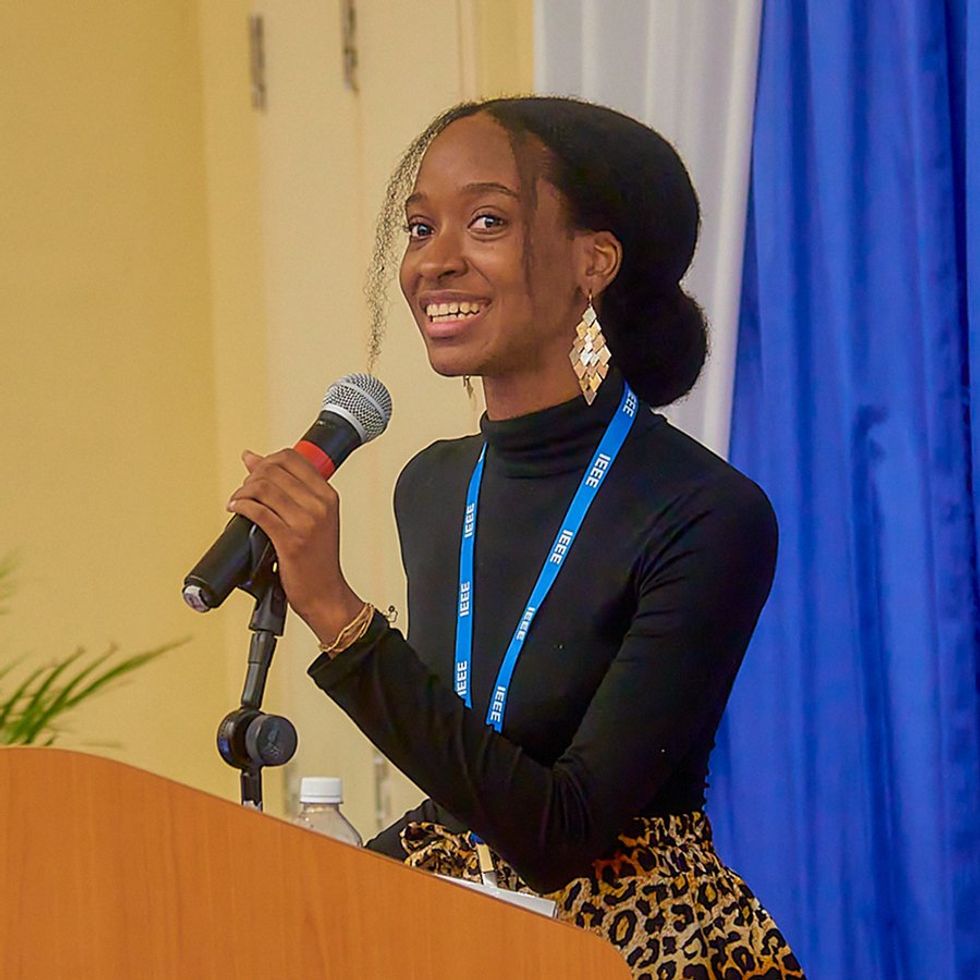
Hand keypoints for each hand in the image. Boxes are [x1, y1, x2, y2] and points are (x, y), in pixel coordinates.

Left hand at [227, 449, 364, 643]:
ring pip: (264, 488)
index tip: (257, 471)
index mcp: (328, 495)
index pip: (293, 458)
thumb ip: (289, 489)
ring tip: (237, 501)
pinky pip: (258, 512)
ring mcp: (306, 523)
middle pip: (275, 470)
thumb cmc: (317, 559)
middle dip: (252, 476)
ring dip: (242, 491)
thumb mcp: (313, 518)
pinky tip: (236, 510)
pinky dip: (241, 506)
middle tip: (245, 490)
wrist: (325, 594)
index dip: (268, 459)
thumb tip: (252, 458)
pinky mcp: (290, 541)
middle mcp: (320, 505)